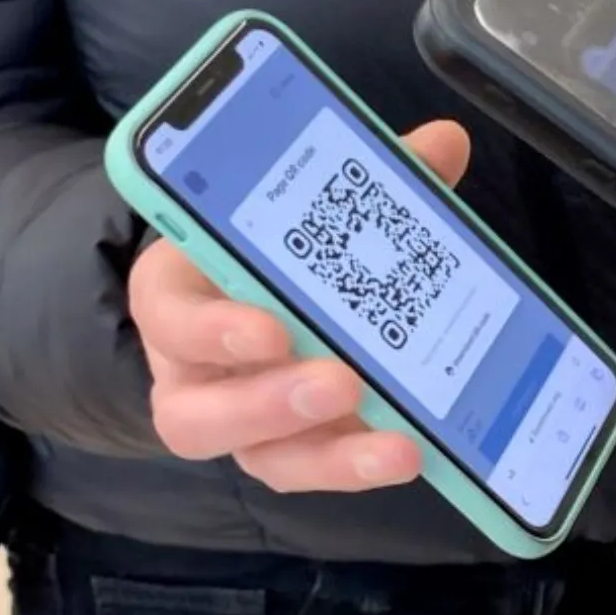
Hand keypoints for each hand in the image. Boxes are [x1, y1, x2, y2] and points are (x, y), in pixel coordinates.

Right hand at [129, 121, 471, 492]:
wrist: (250, 299)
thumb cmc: (269, 252)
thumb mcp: (299, 214)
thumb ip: (367, 181)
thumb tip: (445, 143)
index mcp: (176, 295)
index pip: (170, 316)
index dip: (212, 330)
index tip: (269, 329)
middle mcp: (191, 373)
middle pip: (198, 415)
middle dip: (269, 405)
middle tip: (341, 384)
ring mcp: (236, 425)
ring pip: (259, 459)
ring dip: (328, 456)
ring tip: (394, 443)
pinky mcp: (283, 454)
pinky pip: (312, 472)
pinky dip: (359, 464)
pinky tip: (412, 450)